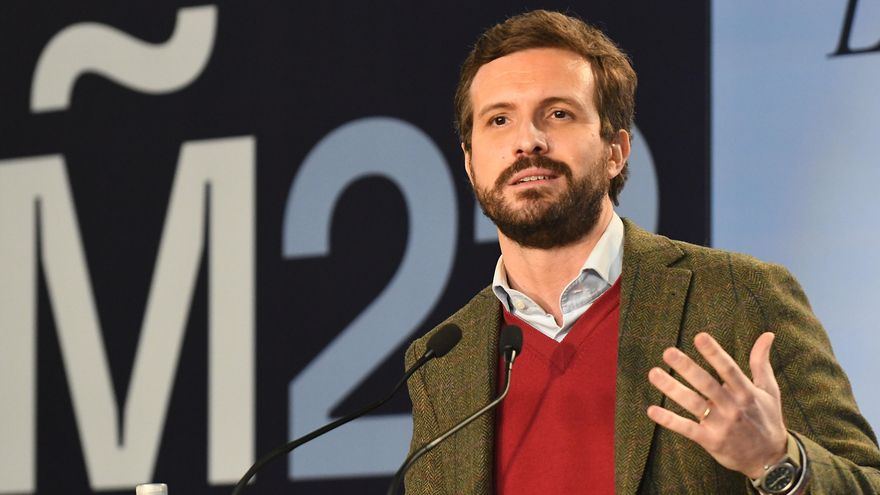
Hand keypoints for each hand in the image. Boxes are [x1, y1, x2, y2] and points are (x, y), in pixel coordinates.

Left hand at [646, 332, 787, 478]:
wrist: (770, 459)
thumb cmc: (767, 419)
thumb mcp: (769, 390)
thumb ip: (761, 362)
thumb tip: (767, 334)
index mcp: (746, 392)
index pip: (728, 369)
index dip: (714, 353)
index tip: (699, 337)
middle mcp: (732, 407)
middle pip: (707, 384)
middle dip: (687, 367)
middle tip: (668, 352)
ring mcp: (721, 424)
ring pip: (693, 404)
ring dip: (672, 388)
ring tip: (654, 373)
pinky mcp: (711, 440)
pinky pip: (687, 429)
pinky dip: (669, 420)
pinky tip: (652, 410)